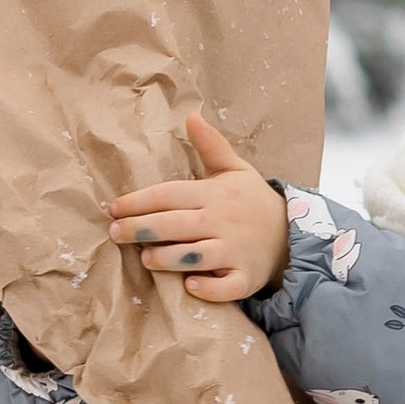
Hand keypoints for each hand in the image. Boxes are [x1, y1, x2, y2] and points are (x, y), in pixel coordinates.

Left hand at [108, 113, 290, 304]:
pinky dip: (209, 288)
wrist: (291, 233)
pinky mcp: (246, 278)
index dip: (139, 201)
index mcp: (215, 193)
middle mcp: (223, 221)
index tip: (113, 208)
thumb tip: (191, 116)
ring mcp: (236, 251)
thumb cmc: (251, 201)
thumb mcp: (234, 169)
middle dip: (142, 229)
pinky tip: (191, 286)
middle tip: (114, 233)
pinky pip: (227, 287)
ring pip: (196, 256)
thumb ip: (211, 145)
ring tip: (146, 258)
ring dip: (169, 258)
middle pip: (176, 225)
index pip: (170, 194)